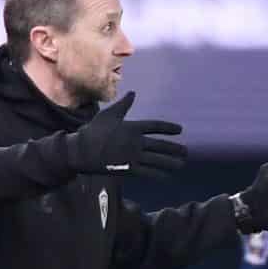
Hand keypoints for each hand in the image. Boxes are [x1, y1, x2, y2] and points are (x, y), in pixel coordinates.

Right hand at [63, 90, 186, 176]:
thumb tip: (133, 92)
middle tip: (185, 151)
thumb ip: (124, 105)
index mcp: (133, 127)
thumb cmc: (94, 130)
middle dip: (174, 149)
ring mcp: (133, 156)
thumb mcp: (109, 114)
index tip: (180, 130)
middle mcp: (136, 141)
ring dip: (171, 162)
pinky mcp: (128, 168)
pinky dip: (158, 174)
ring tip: (181, 164)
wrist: (82, 151)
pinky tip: (167, 176)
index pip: (156, 126)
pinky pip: (147, 172)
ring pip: (157, 160)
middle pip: (160, 145)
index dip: (169, 128)